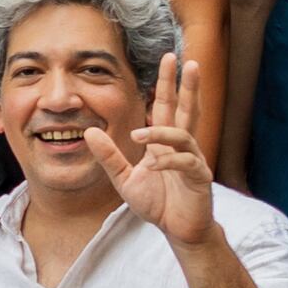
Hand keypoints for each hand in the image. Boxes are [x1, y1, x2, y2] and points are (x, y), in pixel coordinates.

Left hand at [87, 51, 219, 250]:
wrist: (177, 229)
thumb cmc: (157, 202)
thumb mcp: (124, 178)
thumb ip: (108, 156)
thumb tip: (89, 131)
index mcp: (164, 142)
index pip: (167, 106)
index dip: (167, 83)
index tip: (168, 58)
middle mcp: (181, 146)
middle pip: (186, 109)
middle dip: (187, 85)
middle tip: (188, 61)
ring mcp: (193, 160)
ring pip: (185, 134)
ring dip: (162, 132)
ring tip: (139, 136)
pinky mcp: (199, 178)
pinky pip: (186, 162)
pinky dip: (168, 161)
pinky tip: (152, 166)